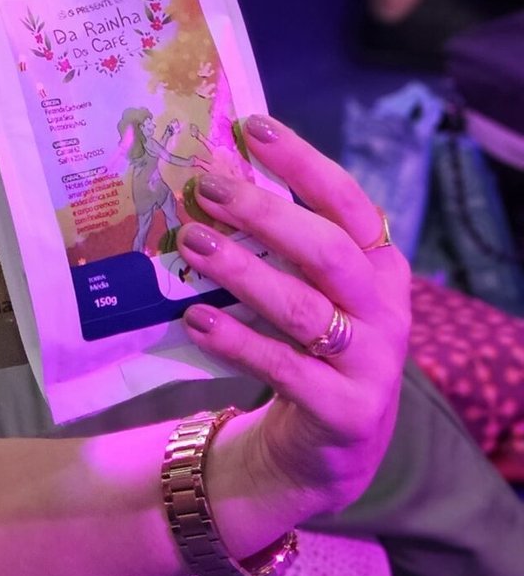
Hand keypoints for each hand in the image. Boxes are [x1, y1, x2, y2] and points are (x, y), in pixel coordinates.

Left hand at [174, 117, 408, 516]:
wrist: (325, 448)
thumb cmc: (306, 344)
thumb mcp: (307, 286)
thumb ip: (278, 238)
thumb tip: (214, 168)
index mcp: (379, 266)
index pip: (346, 201)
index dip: (302, 162)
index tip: (252, 127)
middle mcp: (386, 310)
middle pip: (327, 250)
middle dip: (264, 213)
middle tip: (206, 188)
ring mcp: (372, 364)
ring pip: (303, 309)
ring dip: (241, 271)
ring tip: (190, 243)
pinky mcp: (347, 412)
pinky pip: (286, 369)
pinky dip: (238, 340)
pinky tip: (197, 318)